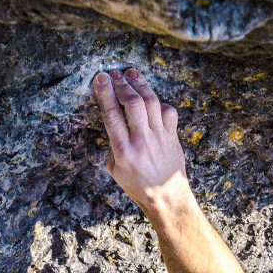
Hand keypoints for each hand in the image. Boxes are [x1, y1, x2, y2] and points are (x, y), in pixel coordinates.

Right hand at [93, 68, 193, 221]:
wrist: (167, 198)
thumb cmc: (138, 186)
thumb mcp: (116, 170)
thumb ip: (113, 146)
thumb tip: (116, 126)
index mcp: (123, 151)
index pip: (112, 115)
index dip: (105, 93)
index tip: (100, 78)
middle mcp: (142, 141)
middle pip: (133, 103)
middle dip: (123, 84)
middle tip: (115, 73)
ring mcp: (159, 137)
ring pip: (151, 102)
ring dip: (140, 84)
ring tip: (131, 74)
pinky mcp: (172, 137)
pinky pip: (168, 112)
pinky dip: (159, 102)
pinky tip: (151, 97)